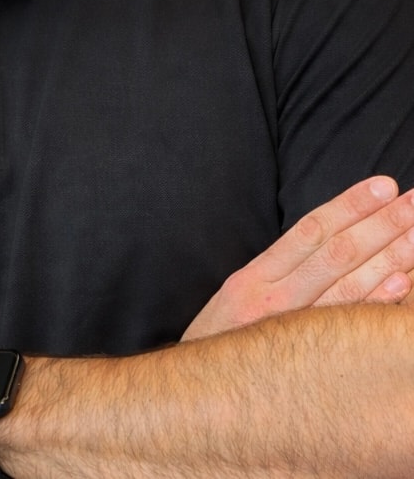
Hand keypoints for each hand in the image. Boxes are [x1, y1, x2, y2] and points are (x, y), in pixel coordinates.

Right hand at [182, 176, 413, 340]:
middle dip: (382, 224)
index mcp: (256, 277)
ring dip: (391, 258)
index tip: (385, 184)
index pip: (311, 229)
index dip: (350, 204)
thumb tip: (330, 242)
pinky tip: (403, 286)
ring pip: (348, 286)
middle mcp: (273, 300)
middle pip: (337, 253)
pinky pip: (346, 328)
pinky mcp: (304, 363)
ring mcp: (290, 332)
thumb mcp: (238, 298)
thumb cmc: (222, 345)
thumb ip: (279, 271)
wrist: (192, 400)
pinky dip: (375, 304)